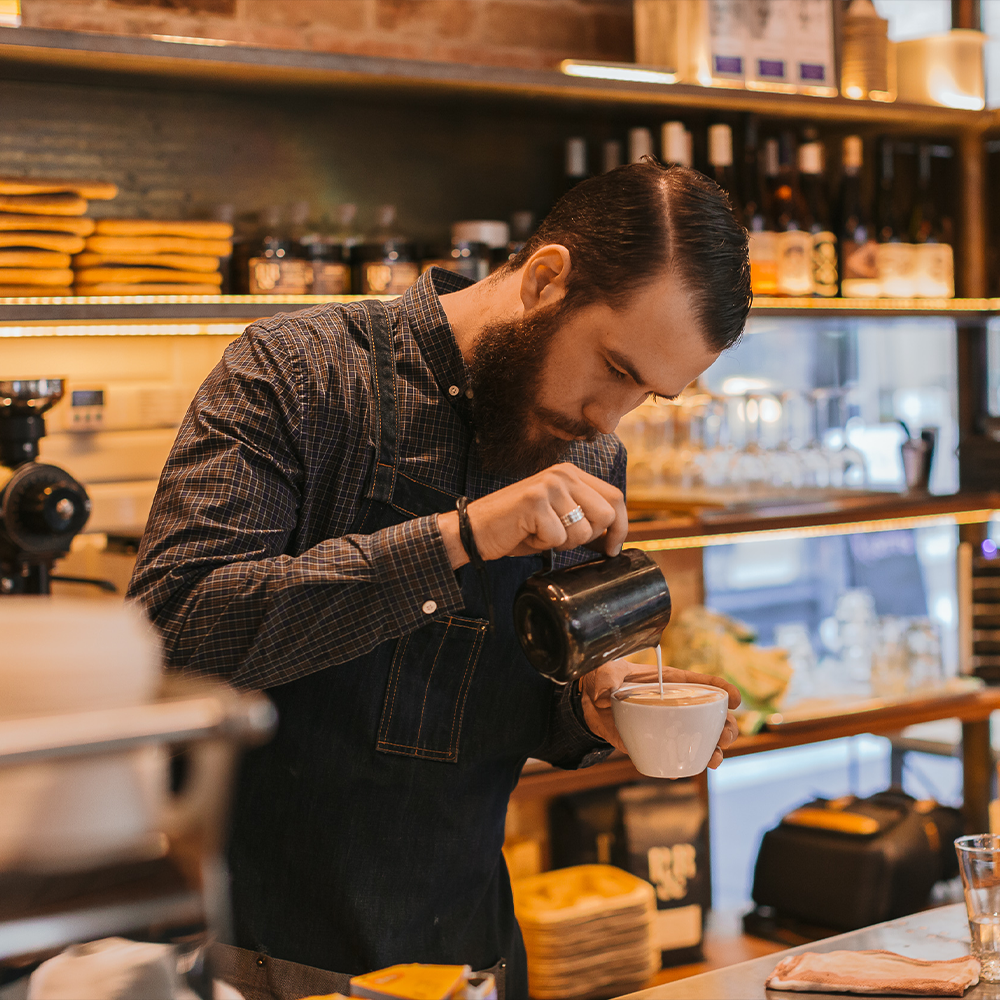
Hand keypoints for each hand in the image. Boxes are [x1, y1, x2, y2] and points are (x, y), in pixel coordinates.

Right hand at [438, 462, 627, 566]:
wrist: (474, 530)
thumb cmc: (516, 528)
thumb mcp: (557, 516)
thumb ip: (584, 516)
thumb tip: (614, 537)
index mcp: (571, 474)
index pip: (614, 497)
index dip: (620, 526)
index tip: (612, 549)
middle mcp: (563, 474)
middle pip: (606, 514)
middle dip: (589, 538)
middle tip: (561, 539)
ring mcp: (549, 486)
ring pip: (583, 530)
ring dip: (563, 543)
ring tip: (540, 534)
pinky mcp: (535, 502)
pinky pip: (558, 538)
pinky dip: (543, 545)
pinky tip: (527, 535)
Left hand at [578, 659, 740, 767]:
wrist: (586, 705)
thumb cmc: (601, 680)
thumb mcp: (603, 671)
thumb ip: (607, 676)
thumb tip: (608, 690)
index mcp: (669, 681)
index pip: (703, 683)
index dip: (723, 688)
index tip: (736, 699)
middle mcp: (674, 704)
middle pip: (711, 715)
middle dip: (726, 727)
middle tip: (725, 738)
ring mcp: (667, 726)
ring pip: (700, 739)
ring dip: (713, 750)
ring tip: (715, 759)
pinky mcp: (654, 743)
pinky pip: (674, 756)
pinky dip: (681, 765)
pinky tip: (683, 771)